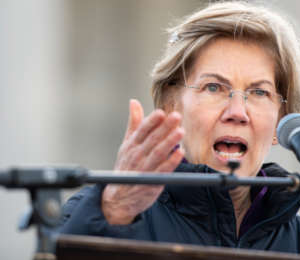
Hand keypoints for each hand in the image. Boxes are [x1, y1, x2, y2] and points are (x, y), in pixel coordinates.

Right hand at [102, 99, 183, 224]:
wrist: (118, 197)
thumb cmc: (126, 166)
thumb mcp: (127, 143)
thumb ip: (134, 123)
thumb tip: (134, 102)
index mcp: (132, 144)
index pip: (142, 130)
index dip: (151, 121)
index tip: (161, 112)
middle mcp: (137, 155)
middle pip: (152, 139)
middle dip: (164, 128)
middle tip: (176, 117)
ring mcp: (144, 168)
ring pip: (158, 153)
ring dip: (169, 142)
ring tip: (180, 132)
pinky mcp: (152, 182)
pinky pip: (163, 171)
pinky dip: (171, 162)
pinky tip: (180, 153)